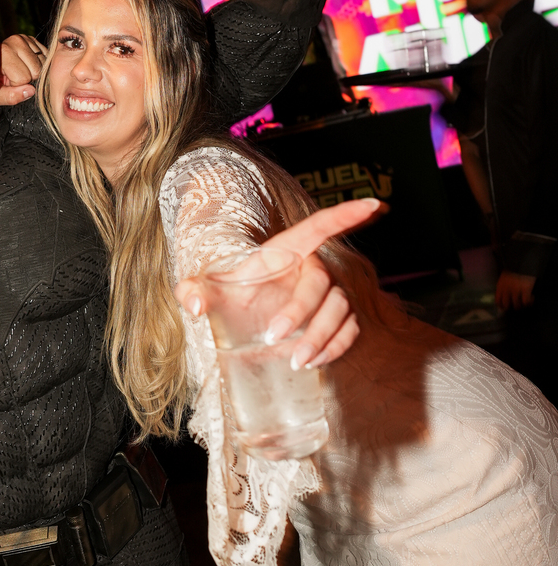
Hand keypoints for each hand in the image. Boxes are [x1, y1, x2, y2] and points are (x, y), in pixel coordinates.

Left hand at [0, 33, 44, 104]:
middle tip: (15, 77)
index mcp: (3, 53)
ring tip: (20, 70)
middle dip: (28, 78)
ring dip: (35, 71)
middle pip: (36, 70)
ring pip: (43, 63)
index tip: (8, 82)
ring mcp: (25, 39)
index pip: (23, 78)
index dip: (17, 85)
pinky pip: (46, 56)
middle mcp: (15, 41)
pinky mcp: (32, 39)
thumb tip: (31, 91)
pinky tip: (27, 65)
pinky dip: (40, 64)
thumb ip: (10, 96)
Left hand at [177, 197, 385, 368]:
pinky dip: (337, 346)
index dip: (345, 215)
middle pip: (321, 284)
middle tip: (273, 338)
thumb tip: (194, 305)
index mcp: (286, 251)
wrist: (241, 318)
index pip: (318, 227)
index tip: (373, 203)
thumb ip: (193, 289)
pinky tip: (316, 362)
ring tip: (296, 360)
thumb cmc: (229, 293)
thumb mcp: (208, 287)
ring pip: (340, 309)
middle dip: (301, 312)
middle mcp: (312, 269)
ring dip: (321, 336)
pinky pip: (349, 330)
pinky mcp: (336, 321)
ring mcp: (329, 295)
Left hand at [496, 270, 534, 311]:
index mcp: (500, 286)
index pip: (498, 301)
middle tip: (517, 305)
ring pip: (517, 305)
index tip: (506, 307)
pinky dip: (529, 302)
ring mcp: (516, 290)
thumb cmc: (514, 268)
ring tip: (525, 303)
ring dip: (521, 305)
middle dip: (512, 307)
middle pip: (507, 305)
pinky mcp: (525, 290)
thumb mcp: (504, 276)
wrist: (523, 260)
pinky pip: (526, 302)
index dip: (502, 306)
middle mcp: (506, 290)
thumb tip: (504, 295)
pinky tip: (532, 298)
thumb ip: (503, 286)